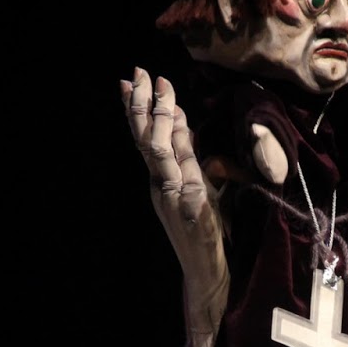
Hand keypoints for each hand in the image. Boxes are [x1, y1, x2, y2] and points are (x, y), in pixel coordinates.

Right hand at [121, 67, 228, 334]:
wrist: (207, 273)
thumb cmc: (210, 233)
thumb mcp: (205, 189)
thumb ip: (195, 160)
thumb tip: (187, 128)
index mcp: (164, 179)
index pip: (151, 137)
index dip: (146, 107)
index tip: (141, 79)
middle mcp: (161, 184)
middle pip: (144, 138)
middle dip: (141, 103)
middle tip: (137, 72)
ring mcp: (171, 196)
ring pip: (156, 150)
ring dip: (155, 118)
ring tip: (155, 89)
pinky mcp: (187, 207)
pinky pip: (178, 172)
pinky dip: (174, 148)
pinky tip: (174, 125)